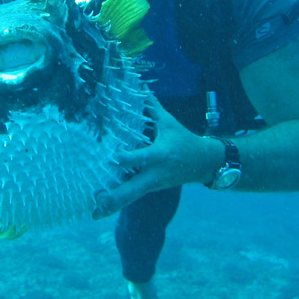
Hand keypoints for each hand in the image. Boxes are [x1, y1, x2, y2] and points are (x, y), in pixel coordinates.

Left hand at [92, 93, 223, 218]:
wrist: (204, 164)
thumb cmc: (183, 139)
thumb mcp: (169, 122)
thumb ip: (152, 106)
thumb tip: (140, 85)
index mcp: (160, 154)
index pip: (143, 158)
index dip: (129, 159)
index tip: (113, 158)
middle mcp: (155, 174)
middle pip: (135, 188)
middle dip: (117, 195)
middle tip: (99, 199)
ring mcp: (153, 185)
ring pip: (132, 198)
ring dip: (113, 206)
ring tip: (94, 213)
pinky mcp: (150, 190)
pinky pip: (132, 198)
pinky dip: (118, 205)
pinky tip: (100, 211)